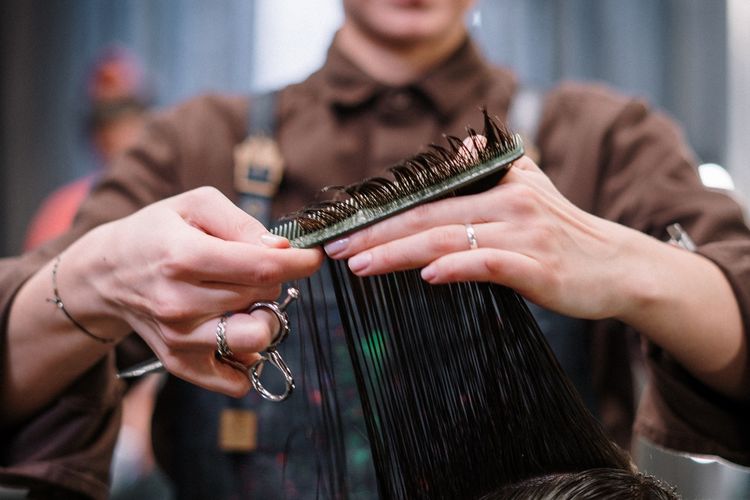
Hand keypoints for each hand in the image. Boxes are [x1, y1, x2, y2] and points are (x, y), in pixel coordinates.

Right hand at [70, 186, 321, 395]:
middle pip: (263, 297)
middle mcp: (180, 303)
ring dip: (265, 318)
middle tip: (253, 268)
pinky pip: (236, 380)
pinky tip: (235, 329)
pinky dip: (247, 358)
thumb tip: (282, 250)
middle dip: (273, 279)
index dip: (300, 262)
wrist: (108, 274)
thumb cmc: (157, 233)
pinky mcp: (181, 364)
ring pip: (257, 339)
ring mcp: (180, 338)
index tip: (313, 257)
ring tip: (247, 300)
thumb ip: (241, 222)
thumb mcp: (195, 205)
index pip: (262, 267)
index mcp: (183, 257)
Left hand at [324, 155, 646, 320]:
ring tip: (361, 265)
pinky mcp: (539, 266)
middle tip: (336, 248)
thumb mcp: (531, 186)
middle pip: (428, 217)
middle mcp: (508, 203)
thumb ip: (490, 167)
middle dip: (376, 233)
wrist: (619, 267)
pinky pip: (489, 263)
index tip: (343, 228)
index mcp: (498, 184)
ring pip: (448, 239)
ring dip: (399, 252)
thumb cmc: (565, 232)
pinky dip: (457, 267)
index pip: (428, 197)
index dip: (383, 212)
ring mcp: (524, 234)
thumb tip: (455, 147)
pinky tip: (428, 276)